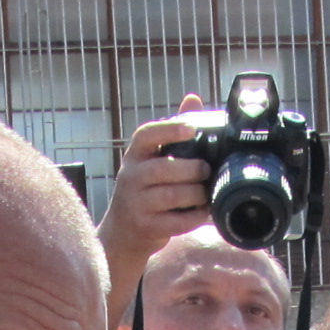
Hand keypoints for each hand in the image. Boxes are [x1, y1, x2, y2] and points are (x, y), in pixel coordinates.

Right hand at [102, 97, 212, 284]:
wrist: (122, 231)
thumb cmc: (144, 189)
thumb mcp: (151, 159)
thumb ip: (172, 131)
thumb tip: (193, 98)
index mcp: (135, 155)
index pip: (147, 135)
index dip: (170, 130)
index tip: (192, 129)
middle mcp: (131, 178)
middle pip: (164, 169)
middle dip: (192, 169)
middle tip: (206, 170)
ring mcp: (137, 204)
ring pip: (173, 195)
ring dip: (197, 193)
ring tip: (207, 192)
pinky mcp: (147, 227)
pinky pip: (177, 221)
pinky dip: (195, 216)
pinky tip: (204, 211)